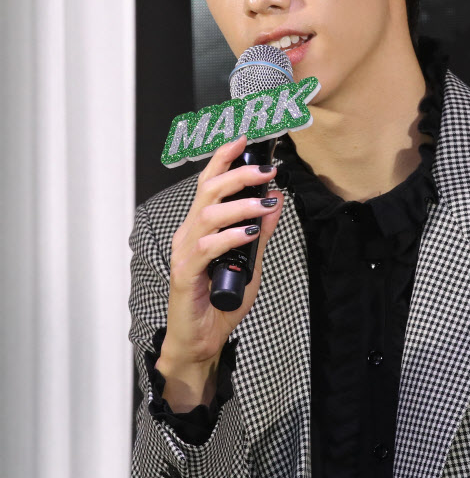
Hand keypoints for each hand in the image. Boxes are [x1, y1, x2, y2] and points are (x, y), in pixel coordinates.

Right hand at [162, 134, 283, 369]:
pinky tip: (249, 233)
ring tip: (264, 204)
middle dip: (238, 174)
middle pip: (208, 191)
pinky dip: (230, 236)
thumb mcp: (252, 262)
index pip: (210, 183)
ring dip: (240, 205)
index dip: (224, 158)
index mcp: (201, 226)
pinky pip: (208, 247)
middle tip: (267, 171)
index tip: (244, 139)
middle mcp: (189, 234)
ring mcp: (185, 252)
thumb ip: (262, 233)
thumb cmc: (220, 301)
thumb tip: (275, 201)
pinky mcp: (186, 273)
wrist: (202, 339)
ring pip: (209, 215)